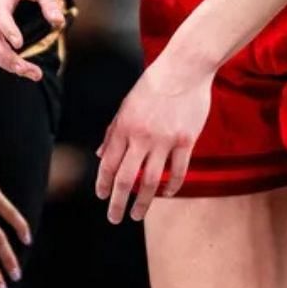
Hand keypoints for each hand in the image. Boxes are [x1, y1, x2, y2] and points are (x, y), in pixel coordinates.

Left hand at [96, 53, 211, 222]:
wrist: (183, 69)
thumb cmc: (152, 86)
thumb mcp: (126, 106)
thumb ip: (113, 133)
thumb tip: (99, 155)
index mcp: (124, 127)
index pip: (108, 162)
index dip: (102, 183)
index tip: (101, 197)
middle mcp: (141, 136)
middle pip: (126, 178)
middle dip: (117, 201)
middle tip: (114, 218)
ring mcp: (165, 140)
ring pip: (151, 180)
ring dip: (143, 201)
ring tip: (138, 214)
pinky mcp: (186, 140)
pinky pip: (178, 171)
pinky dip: (172, 186)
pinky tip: (166, 195)